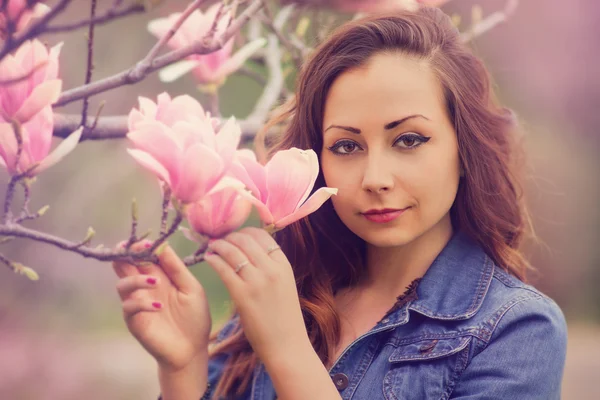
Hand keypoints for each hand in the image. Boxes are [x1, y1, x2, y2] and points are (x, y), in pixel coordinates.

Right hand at [112, 240, 211, 371]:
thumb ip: (176, 268)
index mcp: (159, 276)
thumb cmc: (194, 318)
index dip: (141, 247)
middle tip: (132, 250)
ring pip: (122, 284)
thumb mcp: (191, 288)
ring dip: (136, 279)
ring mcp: (138, 303)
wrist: (192, 349)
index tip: (146, 242)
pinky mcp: (135, 321)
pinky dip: (142, 303)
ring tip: (156, 283)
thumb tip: (162, 245)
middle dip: (125, 255)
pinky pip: (129, 307)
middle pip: (124, 266)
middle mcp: (145, 287)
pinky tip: (158, 306)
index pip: (143, 256)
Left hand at [204, 227, 310, 362]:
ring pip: (233, 251)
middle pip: (246, 240)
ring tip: (211, 247)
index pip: (262, 236)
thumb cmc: (284, 318)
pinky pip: (224, 269)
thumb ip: (271, 268)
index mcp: (283, 265)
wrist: (287, 345)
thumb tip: (253, 253)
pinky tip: (208, 259)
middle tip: (219, 240)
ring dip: (219, 245)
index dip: (245, 232)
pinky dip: (214, 260)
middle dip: (229, 236)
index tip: (235, 235)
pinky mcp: (243, 296)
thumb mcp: (284, 285)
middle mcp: (272, 269)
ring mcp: (258, 282)